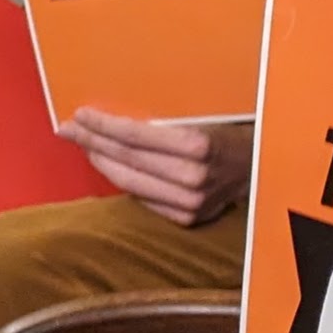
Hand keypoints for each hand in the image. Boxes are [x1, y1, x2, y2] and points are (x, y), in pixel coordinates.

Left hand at [61, 107, 254, 227]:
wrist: (264, 165)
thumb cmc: (230, 131)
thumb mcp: (203, 114)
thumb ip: (164, 117)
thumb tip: (114, 114)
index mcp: (197, 145)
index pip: (134, 136)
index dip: (102, 125)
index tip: (80, 115)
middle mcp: (193, 177)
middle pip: (126, 159)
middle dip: (92, 141)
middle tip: (69, 129)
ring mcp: (190, 202)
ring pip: (129, 182)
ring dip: (101, 162)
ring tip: (84, 146)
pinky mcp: (188, 218)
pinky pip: (143, 199)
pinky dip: (123, 182)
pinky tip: (110, 166)